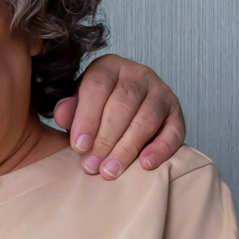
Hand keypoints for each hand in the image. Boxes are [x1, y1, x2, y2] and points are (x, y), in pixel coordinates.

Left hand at [53, 54, 185, 178]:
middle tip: (92, 165)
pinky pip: (173, 131)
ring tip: (110, 171)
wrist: (123, 115)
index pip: (97, 86)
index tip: (79, 147)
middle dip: (105, 139)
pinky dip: (161, 149)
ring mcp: (160, 92)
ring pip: (146, 119)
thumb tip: (62, 115)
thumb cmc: (95, 111)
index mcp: (108, 67)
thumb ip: (68, 110)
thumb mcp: (76, 106)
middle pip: (123, 104)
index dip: (87, 118)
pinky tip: (146, 164)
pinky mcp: (176, 113)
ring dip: (127, 148)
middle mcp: (137, 74)